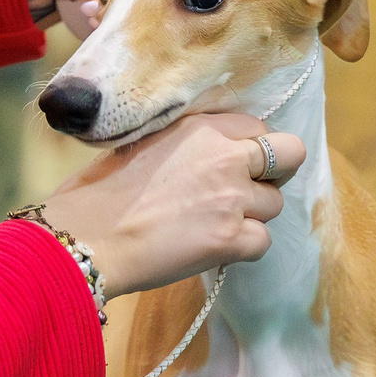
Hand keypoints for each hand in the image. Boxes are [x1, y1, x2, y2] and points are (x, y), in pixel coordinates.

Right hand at [39, 112, 306, 296]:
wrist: (86, 236)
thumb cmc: (98, 192)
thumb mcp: (146, 143)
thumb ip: (188, 145)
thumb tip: (209, 156)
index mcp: (202, 128)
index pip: (260, 127)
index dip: (252, 148)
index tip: (235, 165)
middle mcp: (226, 156)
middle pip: (289, 155)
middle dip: (273, 174)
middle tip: (247, 193)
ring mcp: (232, 198)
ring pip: (275, 204)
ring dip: (253, 216)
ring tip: (217, 226)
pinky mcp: (230, 239)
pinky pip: (262, 242)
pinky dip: (243, 249)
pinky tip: (213, 249)